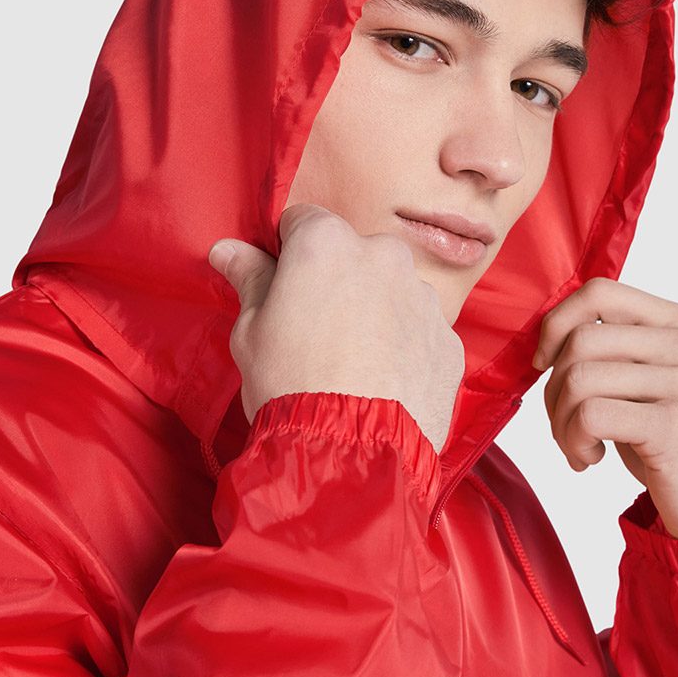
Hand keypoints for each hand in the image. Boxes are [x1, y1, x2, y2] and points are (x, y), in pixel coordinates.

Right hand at [208, 204, 463, 452]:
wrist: (352, 454)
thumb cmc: (291, 386)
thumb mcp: (251, 331)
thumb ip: (250, 280)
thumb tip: (229, 250)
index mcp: (328, 243)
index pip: (302, 222)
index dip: (287, 255)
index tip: (282, 288)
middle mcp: (385, 257)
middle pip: (354, 254)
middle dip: (337, 282)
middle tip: (315, 333)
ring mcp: (423, 298)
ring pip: (392, 291)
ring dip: (374, 313)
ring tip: (351, 364)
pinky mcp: (448, 339)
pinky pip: (420, 331)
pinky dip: (403, 347)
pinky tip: (380, 381)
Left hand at [534, 277, 677, 541]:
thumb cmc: (673, 444)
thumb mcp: (651, 381)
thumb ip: (615, 348)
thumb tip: (547, 337)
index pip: (600, 292)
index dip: (556, 324)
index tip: (544, 363)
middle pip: (582, 339)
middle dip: (553, 387)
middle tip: (565, 424)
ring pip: (579, 378)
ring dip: (561, 422)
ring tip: (577, 446)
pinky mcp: (673, 425)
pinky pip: (589, 415)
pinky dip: (573, 441)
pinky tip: (589, 459)